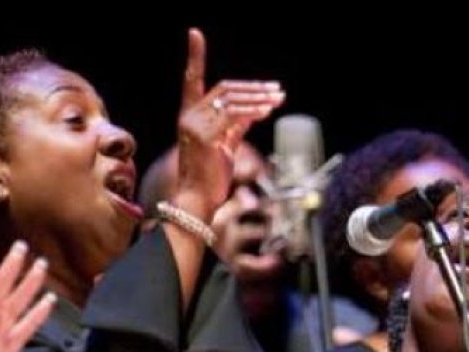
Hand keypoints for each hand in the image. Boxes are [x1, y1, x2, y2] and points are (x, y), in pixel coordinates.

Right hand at [174, 28, 285, 224]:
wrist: (197, 202)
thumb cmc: (210, 179)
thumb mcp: (225, 147)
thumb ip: (235, 127)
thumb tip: (253, 111)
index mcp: (190, 117)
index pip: (191, 80)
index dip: (194, 56)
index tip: (195, 33)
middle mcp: (189, 117)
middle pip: (224, 88)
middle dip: (253, 88)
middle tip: (276, 90)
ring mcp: (195, 125)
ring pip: (231, 99)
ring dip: (259, 99)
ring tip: (279, 99)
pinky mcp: (205, 137)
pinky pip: (234, 116)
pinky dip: (253, 110)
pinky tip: (268, 110)